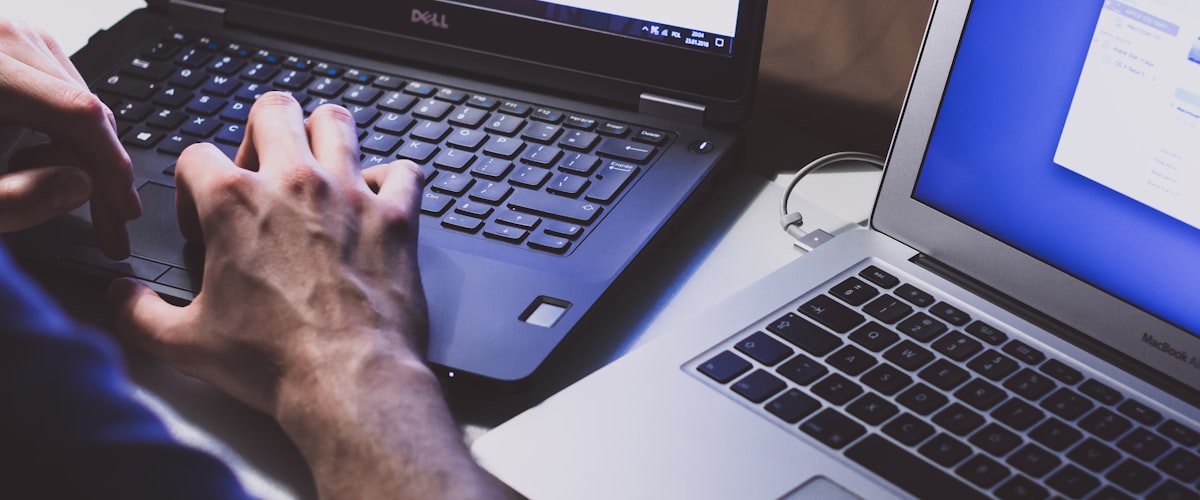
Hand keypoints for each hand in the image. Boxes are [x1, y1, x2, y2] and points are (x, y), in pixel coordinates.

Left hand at [0, 19, 140, 257]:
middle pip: (85, 109)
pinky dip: (62, 134)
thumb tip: (80, 186)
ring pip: (79, 102)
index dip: (111, 167)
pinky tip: (37, 161)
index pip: (78, 114)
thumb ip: (14, 199)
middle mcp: (3, 36)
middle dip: (101, 172)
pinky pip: (61, 92)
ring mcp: (11, 33)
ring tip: (48, 189)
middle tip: (109, 227)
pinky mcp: (13, 43)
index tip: (123, 212)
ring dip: (81, 155)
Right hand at [108, 93, 499, 497]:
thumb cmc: (274, 362)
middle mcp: (293, 183)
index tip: (202, 221)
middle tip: (262, 170)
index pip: (196, 154)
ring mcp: (349, 194)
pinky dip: (392, 180)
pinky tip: (378, 200)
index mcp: (233, 203)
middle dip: (261, 131)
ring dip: (325, 136)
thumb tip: (121, 296)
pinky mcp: (396, 216)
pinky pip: (404, 170)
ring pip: (338, 121)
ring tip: (318, 166)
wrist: (348, 381)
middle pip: (273, 109)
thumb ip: (139, 312)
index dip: (190, 185)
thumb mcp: (184, 342)